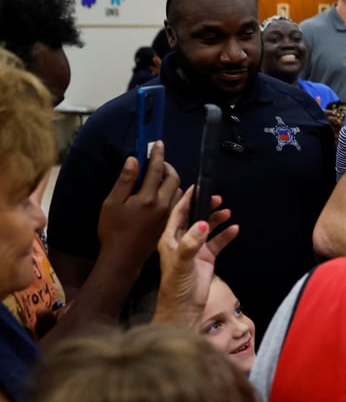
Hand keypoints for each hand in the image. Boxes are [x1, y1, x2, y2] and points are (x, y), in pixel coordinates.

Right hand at [97, 141, 180, 272]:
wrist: (123, 258)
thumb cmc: (112, 230)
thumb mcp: (112, 203)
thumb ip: (125, 180)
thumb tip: (134, 160)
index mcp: (148, 198)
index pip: (156, 170)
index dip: (157, 154)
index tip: (158, 143)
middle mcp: (163, 206)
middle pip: (173, 179)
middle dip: (167, 166)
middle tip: (157, 161)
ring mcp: (168, 216)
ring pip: (178, 191)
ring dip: (172, 180)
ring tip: (160, 176)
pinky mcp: (169, 224)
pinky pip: (178, 203)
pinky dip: (173, 193)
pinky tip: (164, 193)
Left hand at [153, 186, 238, 327]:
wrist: (184, 308)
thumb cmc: (176, 287)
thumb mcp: (182, 263)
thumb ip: (191, 243)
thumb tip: (203, 224)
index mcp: (170, 240)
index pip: (178, 214)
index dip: (187, 200)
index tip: (197, 187)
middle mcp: (182, 242)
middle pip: (194, 218)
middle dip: (205, 207)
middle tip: (217, 198)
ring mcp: (195, 250)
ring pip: (207, 228)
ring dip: (216, 219)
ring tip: (227, 212)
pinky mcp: (206, 259)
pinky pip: (218, 243)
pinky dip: (226, 235)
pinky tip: (234, 230)